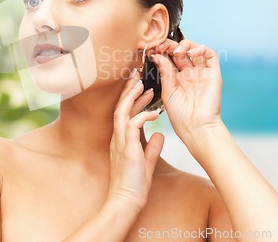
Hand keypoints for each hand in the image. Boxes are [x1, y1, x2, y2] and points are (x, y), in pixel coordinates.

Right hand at [106, 69, 164, 213]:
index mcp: (121, 140)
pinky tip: (155, 112)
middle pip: (120, 107)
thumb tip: (160, 135)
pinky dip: (143, 116)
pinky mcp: (126, 148)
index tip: (143, 87)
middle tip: (139, 75)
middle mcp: (118, 138)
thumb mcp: (146, 162)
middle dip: (129, 90)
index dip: (132, 98)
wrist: (125, 203)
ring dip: (132, 97)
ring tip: (142, 83)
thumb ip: (152, 148)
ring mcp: (119, 142)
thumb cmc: (133, 186)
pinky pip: (132, 125)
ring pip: (122, 111)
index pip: (125, 113)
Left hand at [149, 39, 222, 148]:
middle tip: (161, 45)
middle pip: (181, 51)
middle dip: (170, 45)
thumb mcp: (168, 92)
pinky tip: (190, 52)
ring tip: (175, 50)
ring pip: (195, 50)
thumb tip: (158, 55)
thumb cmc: (181, 117)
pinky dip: (201, 49)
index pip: (170, 57)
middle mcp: (190, 74)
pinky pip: (210, 55)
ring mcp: (202, 73)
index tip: (152, 48)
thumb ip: (164, 73)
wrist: (196, 129)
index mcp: (177, 78)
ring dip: (185, 45)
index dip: (162, 51)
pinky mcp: (214, 74)